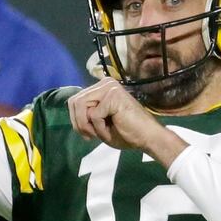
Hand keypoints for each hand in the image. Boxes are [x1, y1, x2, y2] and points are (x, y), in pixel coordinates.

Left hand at [67, 77, 187, 166]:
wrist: (148, 138)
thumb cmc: (127, 132)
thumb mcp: (99, 121)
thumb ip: (86, 113)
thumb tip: (72, 110)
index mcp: (102, 86)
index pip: (75, 100)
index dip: (76, 119)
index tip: (88, 133)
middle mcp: (105, 82)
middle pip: (74, 101)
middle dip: (78, 122)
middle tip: (90, 136)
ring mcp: (109, 87)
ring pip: (80, 106)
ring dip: (85, 125)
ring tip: (97, 134)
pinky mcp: (113, 96)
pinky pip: (93, 115)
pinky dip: (99, 128)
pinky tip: (110, 130)